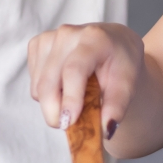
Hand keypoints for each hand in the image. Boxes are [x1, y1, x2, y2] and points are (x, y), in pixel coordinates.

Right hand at [28, 21, 143, 136]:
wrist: (113, 44)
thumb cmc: (120, 64)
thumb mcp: (127, 84)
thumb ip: (117, 106)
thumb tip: (106, 129)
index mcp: (94, 38)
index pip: (74, 70)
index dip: (70, 98)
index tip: (68, 122)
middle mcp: (68, 33)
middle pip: (50, 81)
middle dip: (54, 110)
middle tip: (68, 127)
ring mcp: (49, 37)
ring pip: (39, 86)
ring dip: (52, 104)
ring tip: (74, 102)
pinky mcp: (37, 44)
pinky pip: (34, 82)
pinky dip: (46, 94)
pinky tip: (63, 87)